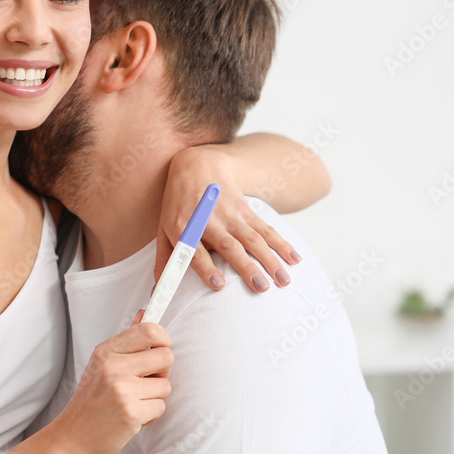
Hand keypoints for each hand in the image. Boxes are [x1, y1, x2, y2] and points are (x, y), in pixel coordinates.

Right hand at [50, 312, 171, 453]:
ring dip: (155, 396)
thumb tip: (145, 314)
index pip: (149, 330)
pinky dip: (151, 415)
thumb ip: (127, 341)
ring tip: (134, 401)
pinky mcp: (131, 413)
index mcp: (107, 350)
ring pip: (165, 385)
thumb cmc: (91, 400)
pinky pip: (160, 407)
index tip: (160, 347)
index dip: (163, 338)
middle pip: (166, 356)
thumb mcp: (102, 364)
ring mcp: (122, 390)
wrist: (73, 437)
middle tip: (147, 380)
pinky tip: (133, 416)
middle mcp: (114, 366)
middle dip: (163, 371)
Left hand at [156, 146, 300, 291]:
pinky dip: (282, 244)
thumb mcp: (164, 228)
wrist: (199, 165)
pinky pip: (266, 229)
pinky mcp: (247, 211)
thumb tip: (159, 289)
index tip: (219, 285)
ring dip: (270, 260)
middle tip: (262, 288)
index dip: (206, 268)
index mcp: (184, 227)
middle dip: (247, 268)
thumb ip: (165, 259)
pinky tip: (294, 259)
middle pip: (230, 246)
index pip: (194, 251)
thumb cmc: (178, 204)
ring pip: (253, 239)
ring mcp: (230, 215)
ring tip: (284, 281)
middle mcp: (208, 221)